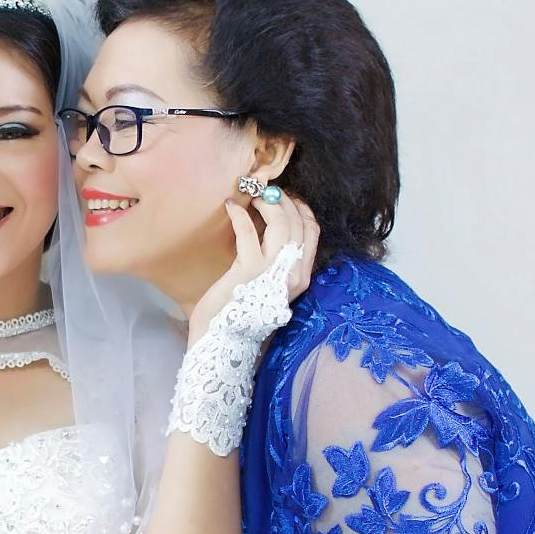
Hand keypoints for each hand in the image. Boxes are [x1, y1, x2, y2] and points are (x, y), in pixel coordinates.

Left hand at [186, 188, 316, 343]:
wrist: (222, 343)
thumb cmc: (240, 315)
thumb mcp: (268, 286)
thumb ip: (276, 262)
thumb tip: (271, 227)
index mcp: (301, 277)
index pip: (312, 232)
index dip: (301, 208)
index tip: (285, 197)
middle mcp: (293, 274)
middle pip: (299, 222)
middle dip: (283, 200)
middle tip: (265, 191)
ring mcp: (273, 272)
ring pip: (280, 223)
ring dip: (266, 202)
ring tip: (251, 195)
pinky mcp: (248, 270)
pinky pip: (248, 232)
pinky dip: (240, 214)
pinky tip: (231, 206)